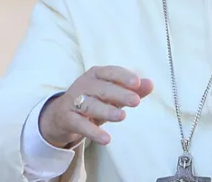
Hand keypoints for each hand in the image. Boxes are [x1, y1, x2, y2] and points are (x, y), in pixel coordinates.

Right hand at [38, 65, 153, 147]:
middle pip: (103, 89)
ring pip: (91, 106)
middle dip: (119, 94)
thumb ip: (132, 89)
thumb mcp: (112, 94)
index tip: (137, 83)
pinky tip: (106, 139)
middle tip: (135, 101)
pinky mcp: (68, 119)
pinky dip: (93, 132)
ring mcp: (74, 101)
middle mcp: (84, 85)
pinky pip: (81, 125)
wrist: (61, 115)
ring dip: (107, 111)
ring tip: (122, 117)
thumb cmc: (93, 100)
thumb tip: (150, 84)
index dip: (123, 77)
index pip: (111, 72)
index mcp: (96, 74)